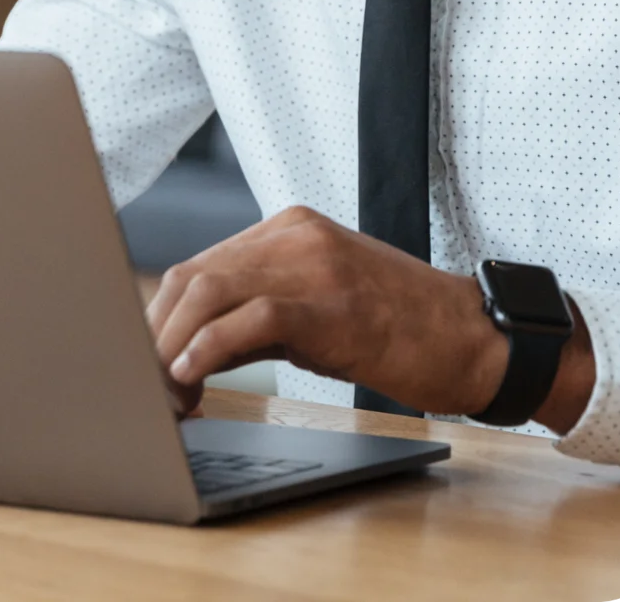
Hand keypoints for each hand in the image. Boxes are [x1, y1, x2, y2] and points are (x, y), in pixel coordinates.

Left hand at [146, 206, 510, 419]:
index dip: (161, 318)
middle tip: (145, 387)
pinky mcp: (332, 304)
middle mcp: (295, 234)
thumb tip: (190, 351)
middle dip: (156, 334)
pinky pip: (251, 317)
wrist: (474, 336)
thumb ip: (260, 311)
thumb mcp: (321, 306)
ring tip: (163, 392)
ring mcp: (314, 264)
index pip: (200, 264)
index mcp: (290, 228)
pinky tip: (190, 378)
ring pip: (210, 289)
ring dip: (171, 345)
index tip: (146, 364)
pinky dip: (209, 347)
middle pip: (192, 275)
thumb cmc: (401, 328)